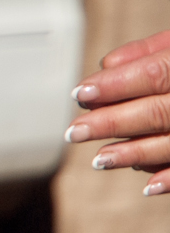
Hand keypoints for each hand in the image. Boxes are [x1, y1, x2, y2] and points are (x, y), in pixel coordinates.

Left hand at [65, 15, 169, 195]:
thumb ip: (157, 46)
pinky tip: (148, 186)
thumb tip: (107, 63)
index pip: (155, 73)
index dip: (116, 84)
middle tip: (74, 132)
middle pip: (159, 110)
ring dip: (136, 154)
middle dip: (113, 122)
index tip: (80, 92)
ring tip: (100, 159)